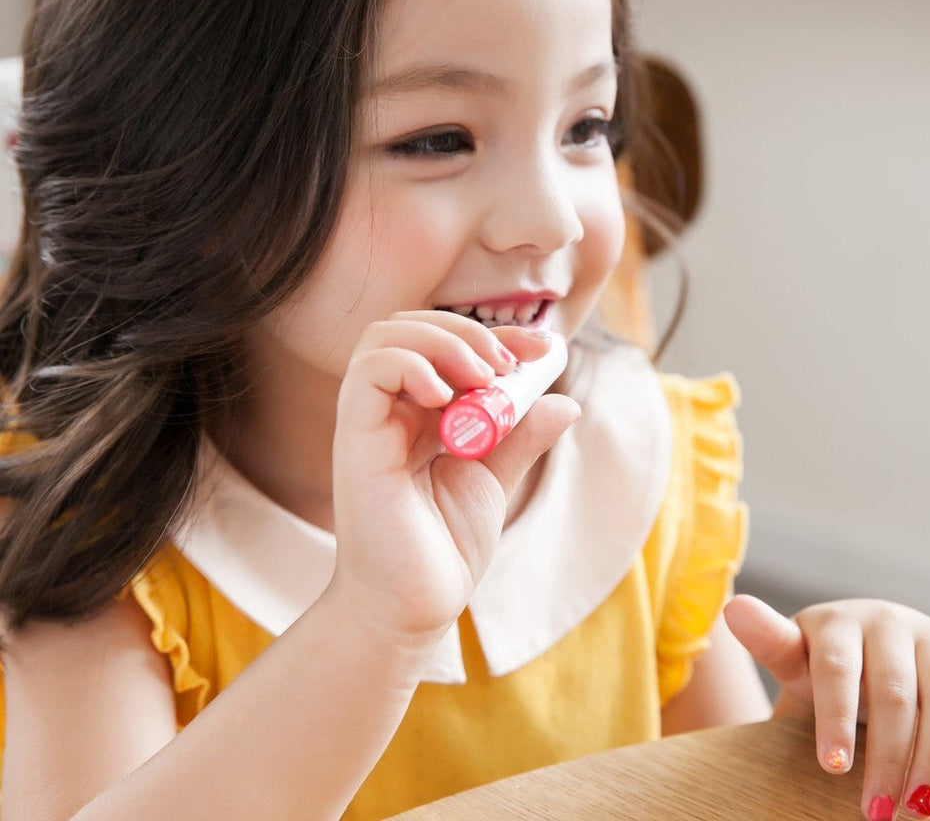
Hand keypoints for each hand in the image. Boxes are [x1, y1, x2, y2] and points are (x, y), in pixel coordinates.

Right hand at [328, 311, 578, 643]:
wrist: (412, 610)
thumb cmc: (442, 550)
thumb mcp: (493, 480)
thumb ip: (520, 437)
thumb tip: (566, 401)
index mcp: (419, 413)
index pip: (446, 344)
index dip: (497, 334)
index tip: (543, 347)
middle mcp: (390, 409)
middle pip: (412, 326)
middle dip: (468, 330)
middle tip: (509, 363)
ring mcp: (369, 421)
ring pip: (386, 336)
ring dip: (443, 341)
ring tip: (482, 377)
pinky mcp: (356, 439)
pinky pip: (369, 372)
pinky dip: (411, 364)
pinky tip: (446, 395)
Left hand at [725, 594, 929, 818]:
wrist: (872, 645)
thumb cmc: (824, 662)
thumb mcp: (795, 655)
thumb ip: (768, 640)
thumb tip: (732, 609)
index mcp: (838, 622)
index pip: (837, 671)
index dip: (835, 720)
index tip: (833, 769)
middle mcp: (888, 622)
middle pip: (892, 692)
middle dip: (885, 757)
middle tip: (874, 813)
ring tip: (918, 807)